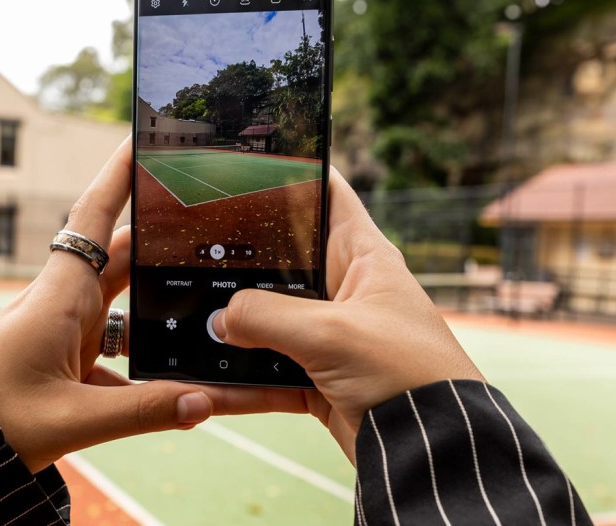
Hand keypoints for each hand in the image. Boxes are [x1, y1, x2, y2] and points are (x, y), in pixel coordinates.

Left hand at [0, 138, 306, 472]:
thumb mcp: (70, 421)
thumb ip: (141, 412)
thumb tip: (203, 403)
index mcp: (60, 296)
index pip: (92, 215)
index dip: (118, 173)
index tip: (141, 137)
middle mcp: (65, 301)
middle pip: (122, 255)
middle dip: (162, 238)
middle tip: (211, 218)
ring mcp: (66, 327)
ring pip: (124, 298)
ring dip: (159, 299)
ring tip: (208, 295)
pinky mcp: (67, 355)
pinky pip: (117, 343)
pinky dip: (146, 355)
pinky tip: (176, 380)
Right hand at [213, 168, 484, 462]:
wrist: (433, 455)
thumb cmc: (407, 376)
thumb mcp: (330, 334)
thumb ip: (265, 317)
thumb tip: (217, 321)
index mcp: (362, 256)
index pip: (325, 194)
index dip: (290, 171)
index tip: (243, 161)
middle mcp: (344, 290)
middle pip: (280, 262)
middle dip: (236, 261)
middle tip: (184, 250)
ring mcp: (328, 336)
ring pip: (265, 323)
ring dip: (228, 331)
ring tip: (182, 327)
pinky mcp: (318, 379)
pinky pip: (265, 374)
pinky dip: (236, 385)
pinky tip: (201, 388)